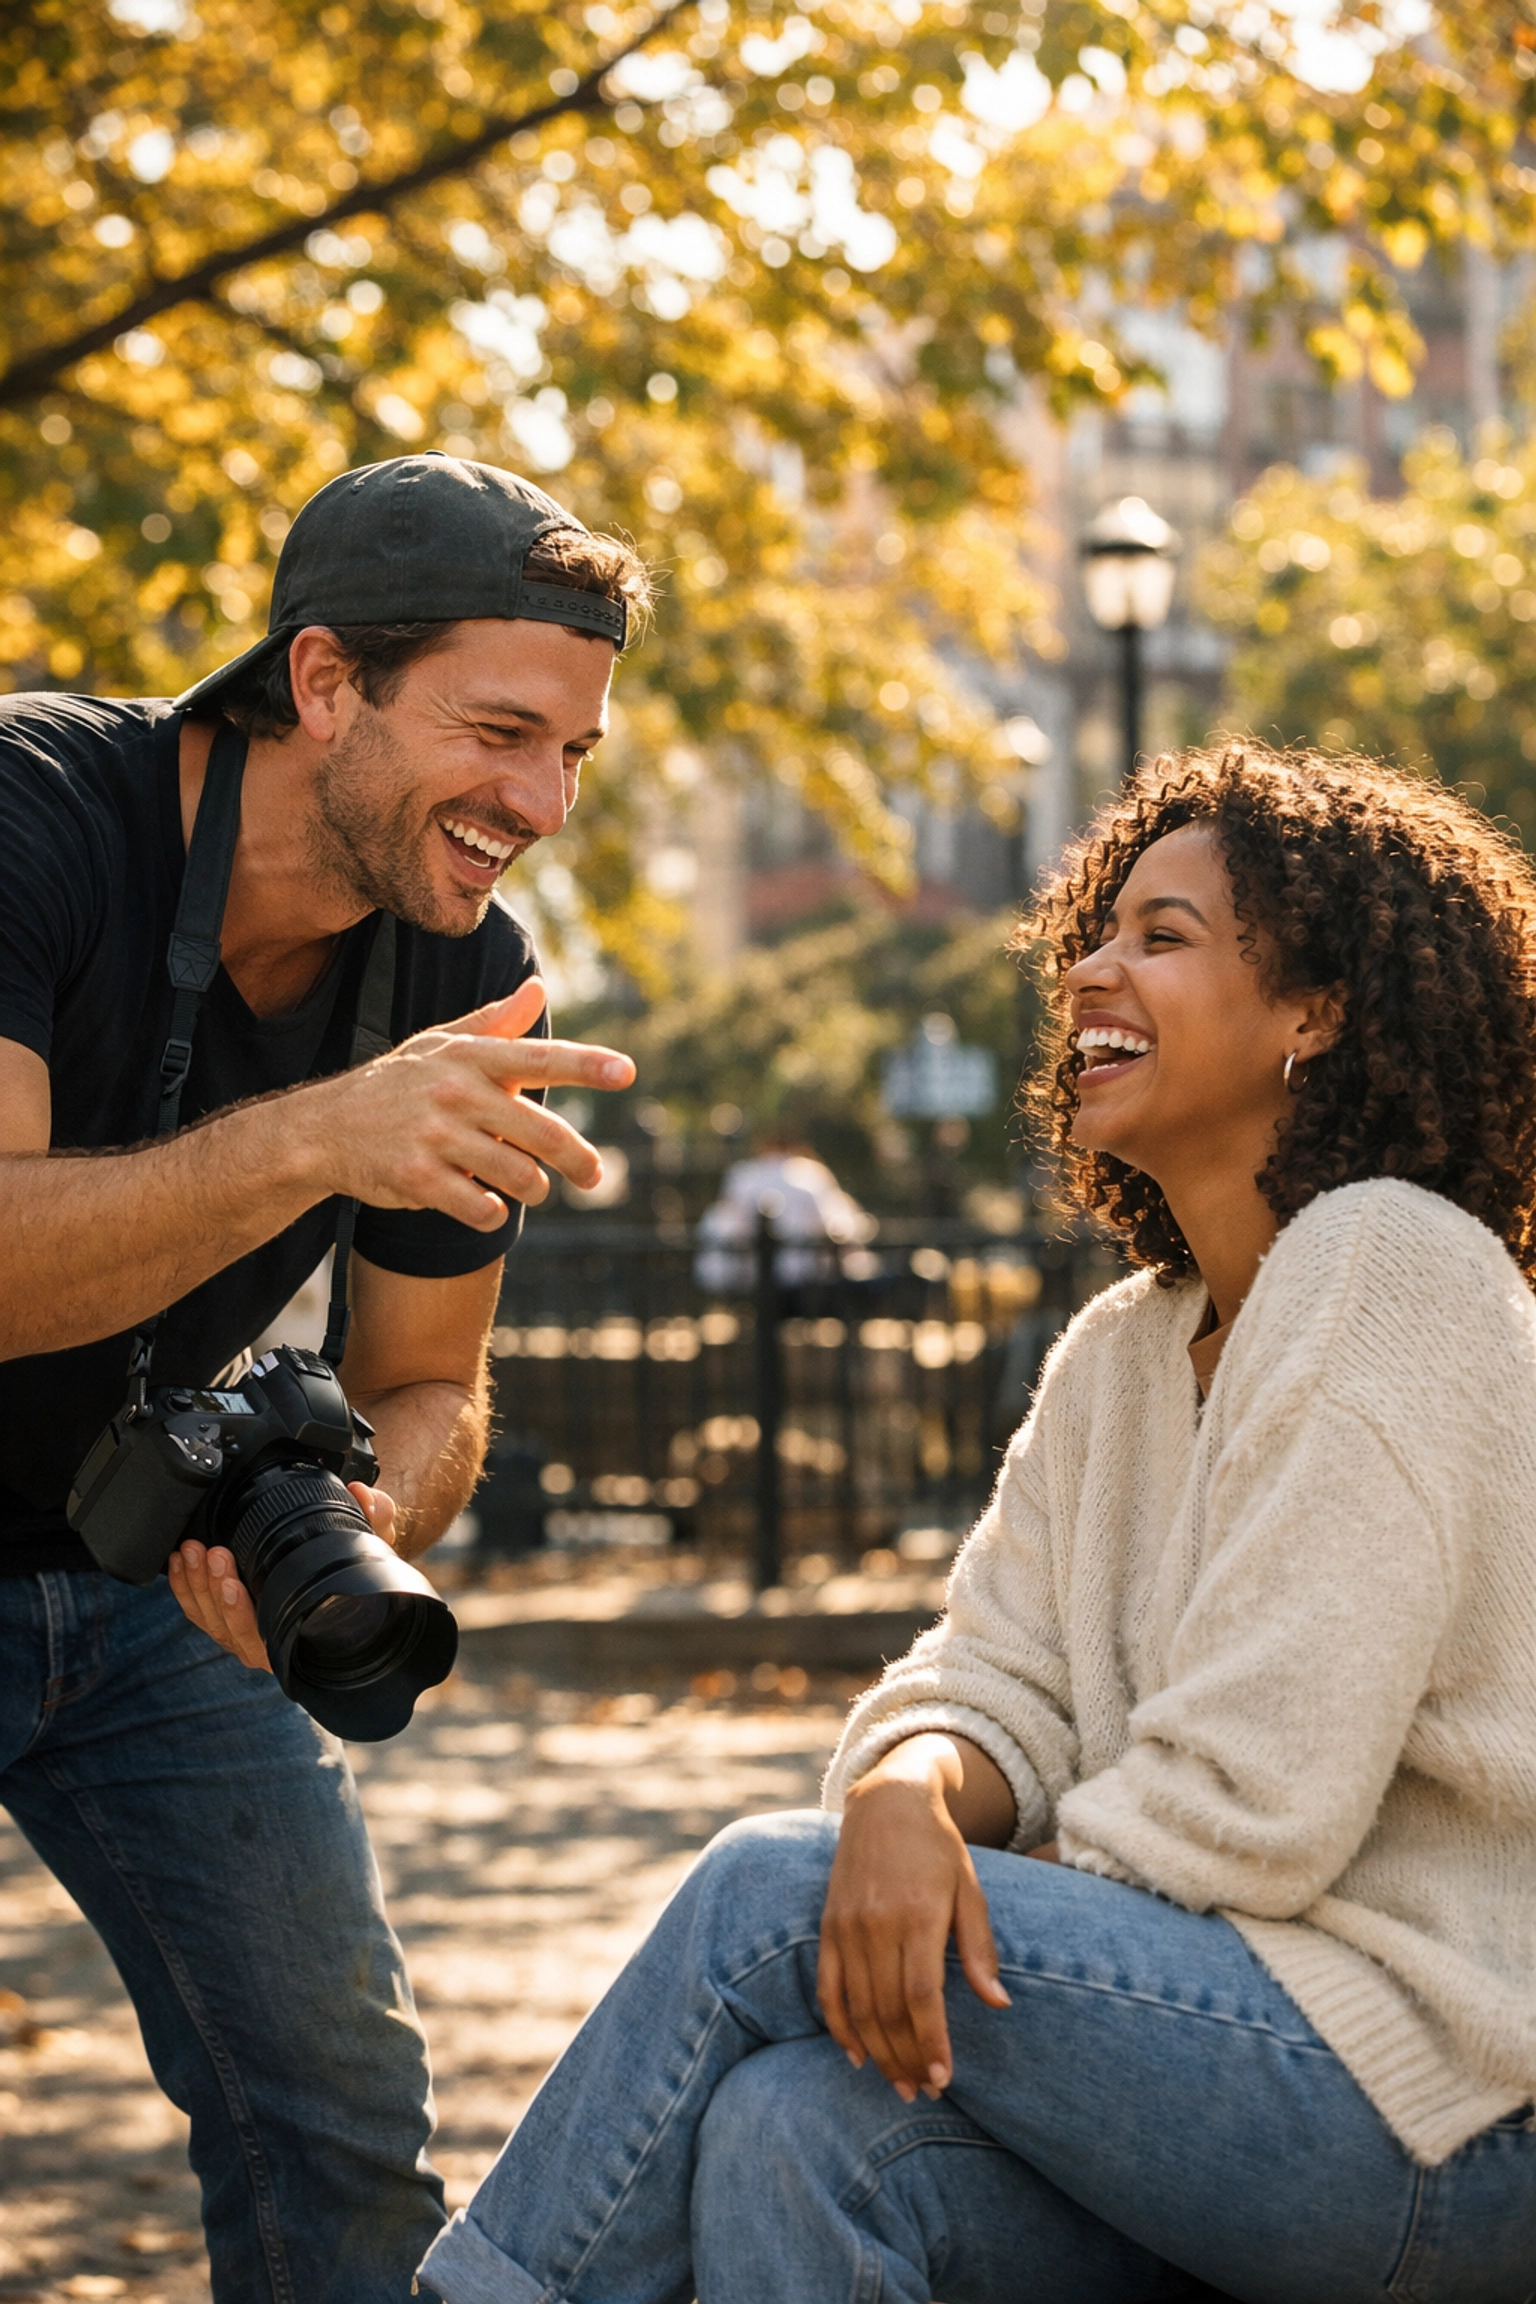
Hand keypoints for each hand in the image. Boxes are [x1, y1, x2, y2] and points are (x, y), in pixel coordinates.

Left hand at [167, 1481, 400, 1670]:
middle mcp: (271, 1646)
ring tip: (194, 1550)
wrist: (348, 1578)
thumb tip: (364, 1495)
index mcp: (303, 1638)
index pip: (265, 1639)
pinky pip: (198, 1611)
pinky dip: (184, 1586)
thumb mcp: (375, 1545)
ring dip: (196, 1585)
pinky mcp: (227, 1619)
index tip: (234, 1582)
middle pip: (228, 1629)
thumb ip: (374, 1519)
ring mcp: (246, 1634)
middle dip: (213, 1591)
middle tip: (213, 1554)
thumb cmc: (357, 1570)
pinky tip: (180, 1561)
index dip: (243, 1616)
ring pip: (210, 1620)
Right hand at [303, 976, 635, 1230]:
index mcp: (469, 1057)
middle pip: (542, 1133)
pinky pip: (481, 1207)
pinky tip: (488, 1208)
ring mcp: (435, 1136)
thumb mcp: (441, 1046)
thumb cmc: (395, 1085)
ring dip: (533, 1189)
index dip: (586, 1065)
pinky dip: (493, 1214)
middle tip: (596, 1176)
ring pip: (518, 1175)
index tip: (628, 1072)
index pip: (540, 1057)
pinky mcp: (418, 1178)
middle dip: (579, 1160)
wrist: (324, 1129)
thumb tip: (538, 988)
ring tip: (530, 1188)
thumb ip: (494, 1023)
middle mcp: (455, 1092)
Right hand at [818, 1739, 1010, 2103]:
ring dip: (878, 2052)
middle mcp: (877, 1923)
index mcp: (918, 1915)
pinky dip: (839, 2026)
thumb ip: (980, 1948)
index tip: (942, 2079)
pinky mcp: (827, 1926)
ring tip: (898, 2084)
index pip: (921, 1996)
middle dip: (906, 2058)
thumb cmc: (938, 1848)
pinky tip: (857, 2055)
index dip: (931, 2043)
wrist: (887, 1801)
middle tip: (923, 2092)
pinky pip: (828, 1987)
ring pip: (858, 2006)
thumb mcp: (970, 1890)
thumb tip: (999, 2004)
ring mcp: (847, 1926)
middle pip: (888, 2010)